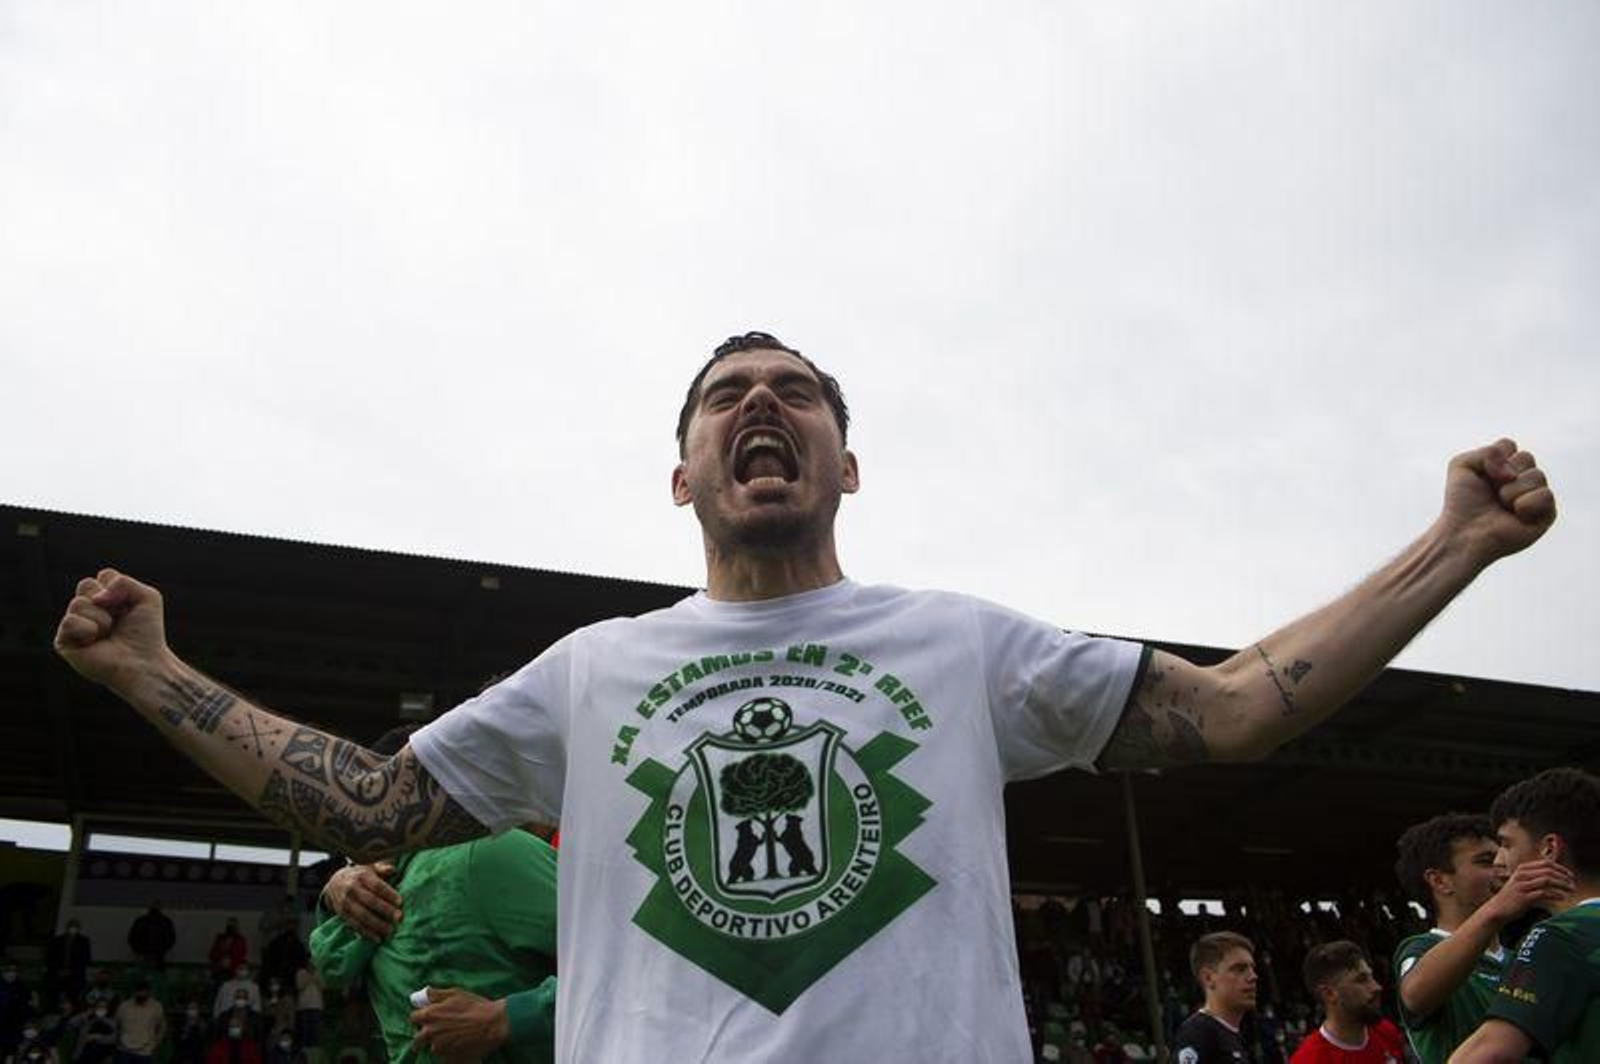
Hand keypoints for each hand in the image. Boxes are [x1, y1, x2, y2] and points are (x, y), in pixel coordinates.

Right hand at [54, 569, 172, 693]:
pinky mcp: (64, 641)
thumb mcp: (147, 597)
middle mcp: (87, 609)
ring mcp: (74, 625)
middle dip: (108, 601)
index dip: (120, 589)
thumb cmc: (146, 633)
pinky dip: (87, 629)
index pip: (104, 576)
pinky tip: (95, 641)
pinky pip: (69, 621)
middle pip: (86, 584)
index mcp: (104, 598)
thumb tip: (96, 597)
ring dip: (101, 618)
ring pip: (78, 603)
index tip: (130, 607)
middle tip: (117, 620)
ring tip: (108, 633)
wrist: (143, 662)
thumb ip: (124, 582)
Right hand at [323, 863, 401, 940]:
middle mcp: (351, 889)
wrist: (334, 882)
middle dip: (385, 910)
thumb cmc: (359, 875)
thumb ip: (382, 869)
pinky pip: (355, 925)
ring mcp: (345, 903)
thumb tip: (393, 869)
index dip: (388, 893)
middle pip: (370, 901)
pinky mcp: (342, 914)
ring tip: (390, 931)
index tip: (400, 901)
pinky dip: (366, 933)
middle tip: (399, 917)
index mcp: (361, 876)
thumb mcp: (369, 868)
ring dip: (377, 925)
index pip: (376, 885)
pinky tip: (378, 938)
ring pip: (362, 915)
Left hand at [410, 988, 508, 1061]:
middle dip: (423, 1036)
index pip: (413, 1018)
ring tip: (451, 1038)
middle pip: (417, 1039)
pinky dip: (448, 1052)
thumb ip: (436, 994)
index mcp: (430, 1015)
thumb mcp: (455, 993)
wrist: (492, 1023)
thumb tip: (423, 993)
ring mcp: (439, 1046)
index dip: (420, 1017)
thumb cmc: (474, 1006)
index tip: (427, 1018)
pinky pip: (443, 1057)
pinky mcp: (448, 1057)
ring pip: (431, 1048)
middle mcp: (431, 1032)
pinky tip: (458, 1045)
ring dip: (437, 1044)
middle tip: (436, 1032)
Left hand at [1439, 439, 1555, 564]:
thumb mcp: (1462, 465)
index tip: (1481, 475)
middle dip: (1503, 473)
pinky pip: (1546, 495)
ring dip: (1511, 491)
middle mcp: (1522, 480)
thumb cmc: (1461, 503)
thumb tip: (1515, 472)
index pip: (1509, 445)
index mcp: (1504, 467)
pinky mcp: (1547, 514)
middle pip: (1526, 457)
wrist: (1464, 533)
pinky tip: (1516, 515)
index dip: (1493, 458)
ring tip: (1502, 505)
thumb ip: (1488, 451)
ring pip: (1537, 475)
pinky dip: (1526, 503)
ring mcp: (1535, 496)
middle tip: (1493, 493)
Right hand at [1482, 858, 1573, 922]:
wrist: (1498, 909)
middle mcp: (1522, 875)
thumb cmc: (1512, 896)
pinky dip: (1555, 895)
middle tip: (1572, 884)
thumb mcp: (1521, 882)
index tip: (1570, 875)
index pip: (1546, 863)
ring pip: (1547, 880)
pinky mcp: (1524, 897)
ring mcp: (1522, 885)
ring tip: (1570, 890)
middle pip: (1548, 871)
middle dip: (1563, 877)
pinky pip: (1544, 893)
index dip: (1560, 868)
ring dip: (1562, 885)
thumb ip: (1535, 877)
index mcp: (1522, 869)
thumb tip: (1556, 876)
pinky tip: (1562, 898)